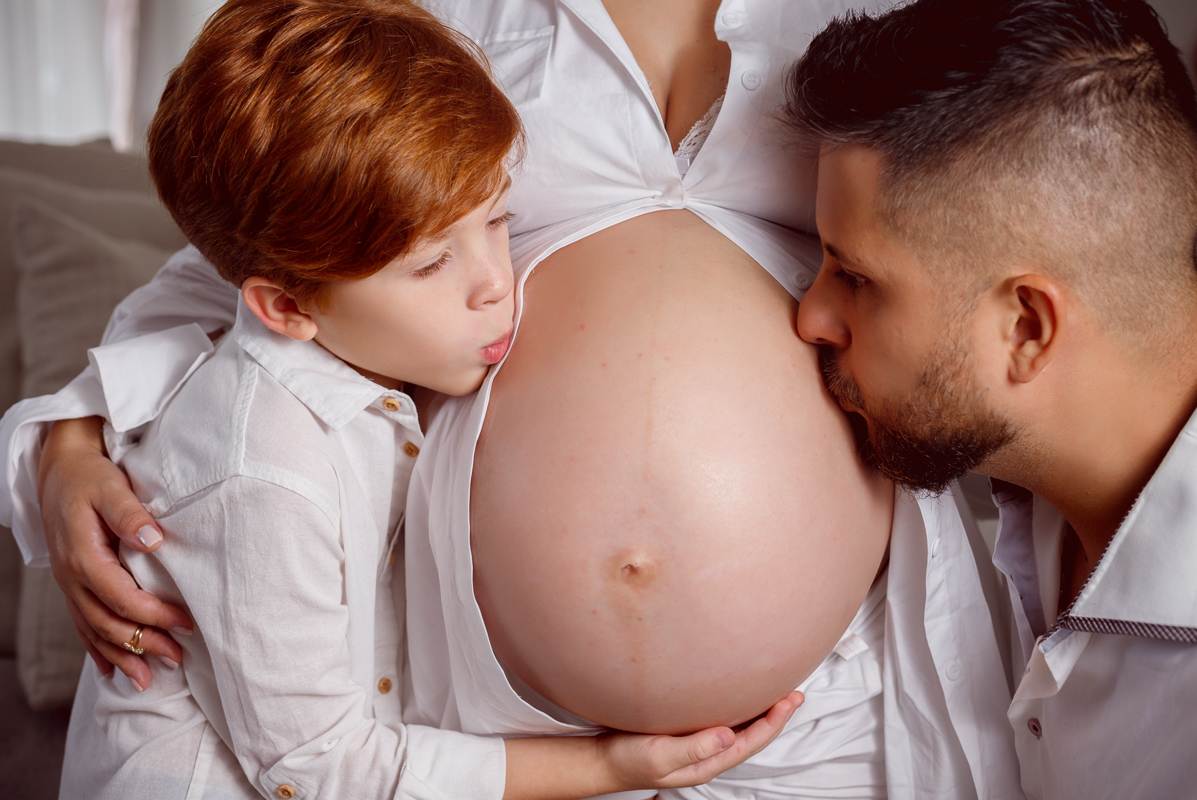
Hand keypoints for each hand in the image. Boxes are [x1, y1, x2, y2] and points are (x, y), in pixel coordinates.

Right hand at [37, 417, 191, 689]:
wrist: (58, 471)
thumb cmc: (89, 477)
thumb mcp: (111, 488)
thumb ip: (131, 515)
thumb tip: (153, 540)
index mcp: (84, 557)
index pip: (122, 597)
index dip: (154, 615)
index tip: (186, 624)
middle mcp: (72, 577)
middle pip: (108, 622)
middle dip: (143, 644)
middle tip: (177, 658)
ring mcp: (69, 584)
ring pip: (93, 629)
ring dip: (121, 655)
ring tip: (148, 680)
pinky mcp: (72, 584)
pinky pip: (82, 623)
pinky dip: (97, 648)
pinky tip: (111, 669)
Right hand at [503, 691, 802, 799]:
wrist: (602, 760)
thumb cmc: (627, 759)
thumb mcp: (657, 755)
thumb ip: (693, 747)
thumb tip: (728, 734)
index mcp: (707, 760)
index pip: (751, 740)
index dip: (774, 721)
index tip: (790, 700)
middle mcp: (709, 752)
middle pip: (752, 733)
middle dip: (775, 714)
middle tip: (795, 691)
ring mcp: (699, 743)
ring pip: (739, 725)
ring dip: (759, 709)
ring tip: (776, 691)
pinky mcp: (687, 731)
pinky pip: (721, 718)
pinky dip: (737, 705)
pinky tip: (738, 693)